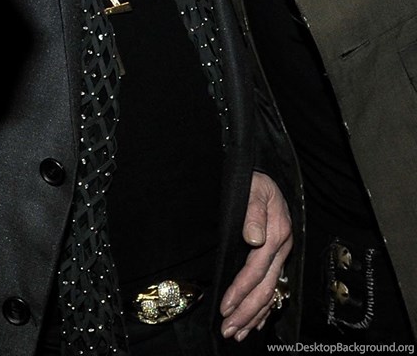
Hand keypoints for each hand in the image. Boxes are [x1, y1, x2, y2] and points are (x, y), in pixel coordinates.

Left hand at [219, 171, 292, 340]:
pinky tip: (256, 321)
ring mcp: (281, 255)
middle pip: (265, 289)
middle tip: (229, 329)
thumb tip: (253, 237)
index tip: (225, 306)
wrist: (268, 175)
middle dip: (246, 312)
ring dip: (253, 315)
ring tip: (238, 332)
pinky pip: (273, 287)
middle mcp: (281, 248)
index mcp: (276, 234)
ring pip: (270, 293)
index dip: (241, 290)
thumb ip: (253, 211)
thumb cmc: (256, 180)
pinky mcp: (277, 257)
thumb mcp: (254, 188)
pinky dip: (264, 308)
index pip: (256, 270)